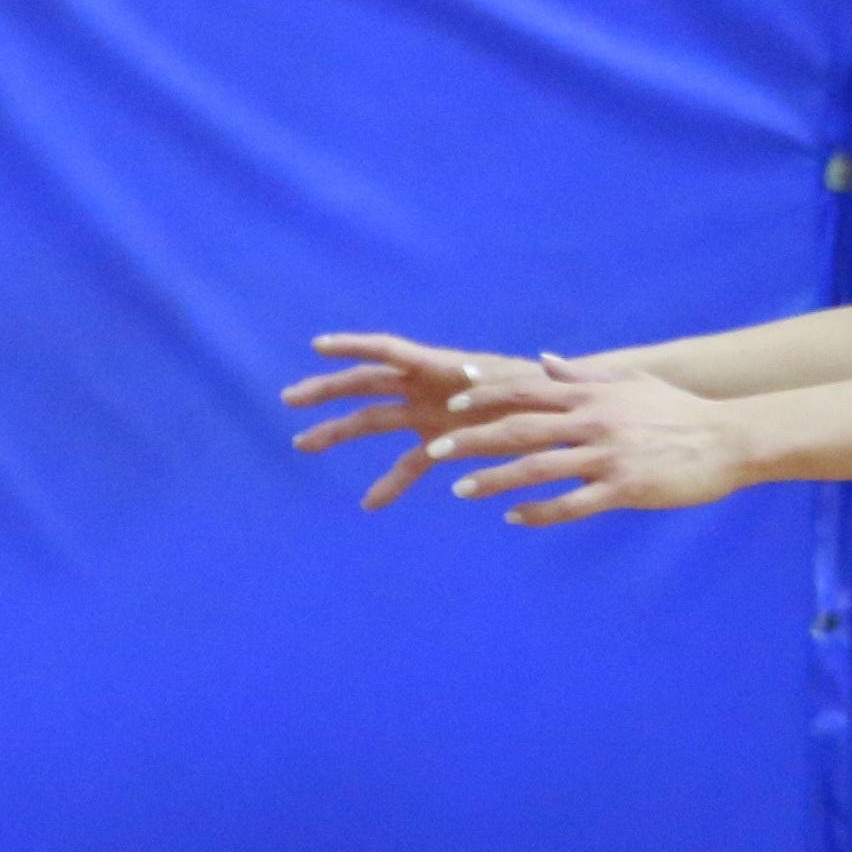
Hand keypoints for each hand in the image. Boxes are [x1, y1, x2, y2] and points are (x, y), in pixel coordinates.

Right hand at [282, 332, 531, 507]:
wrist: (562, 413)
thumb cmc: (546, 393)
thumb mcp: (525, 385)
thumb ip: (492, 384)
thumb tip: (468, 378)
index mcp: (442, 367)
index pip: (390, 351)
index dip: (355, 347)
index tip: (319, 346)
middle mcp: (427, 387)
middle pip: (366, 384)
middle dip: (327, 390)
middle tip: (290, 399)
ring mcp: (428, 414)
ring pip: (373, 420)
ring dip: (337, 430)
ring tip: (302, 445)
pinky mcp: (440, 441)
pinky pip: (407, 463)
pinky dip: (389, 483)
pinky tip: (369, 505)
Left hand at [431, 355, 759, 524]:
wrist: (731, 439)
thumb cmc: (678, 411)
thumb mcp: (632, 383)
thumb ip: (583, 374)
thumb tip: (542, 360)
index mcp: (594, 396)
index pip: (530, 390)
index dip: (488, 395)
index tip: (452, 401)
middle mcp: (595, 422)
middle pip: (522, 429)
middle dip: (474, 439)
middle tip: (434, 450)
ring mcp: (608, 456)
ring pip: (539, 467)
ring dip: (495, 479)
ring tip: (460, 490)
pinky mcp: (624, 488)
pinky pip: (571, 504)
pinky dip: (538, 511)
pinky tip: (511, 518)